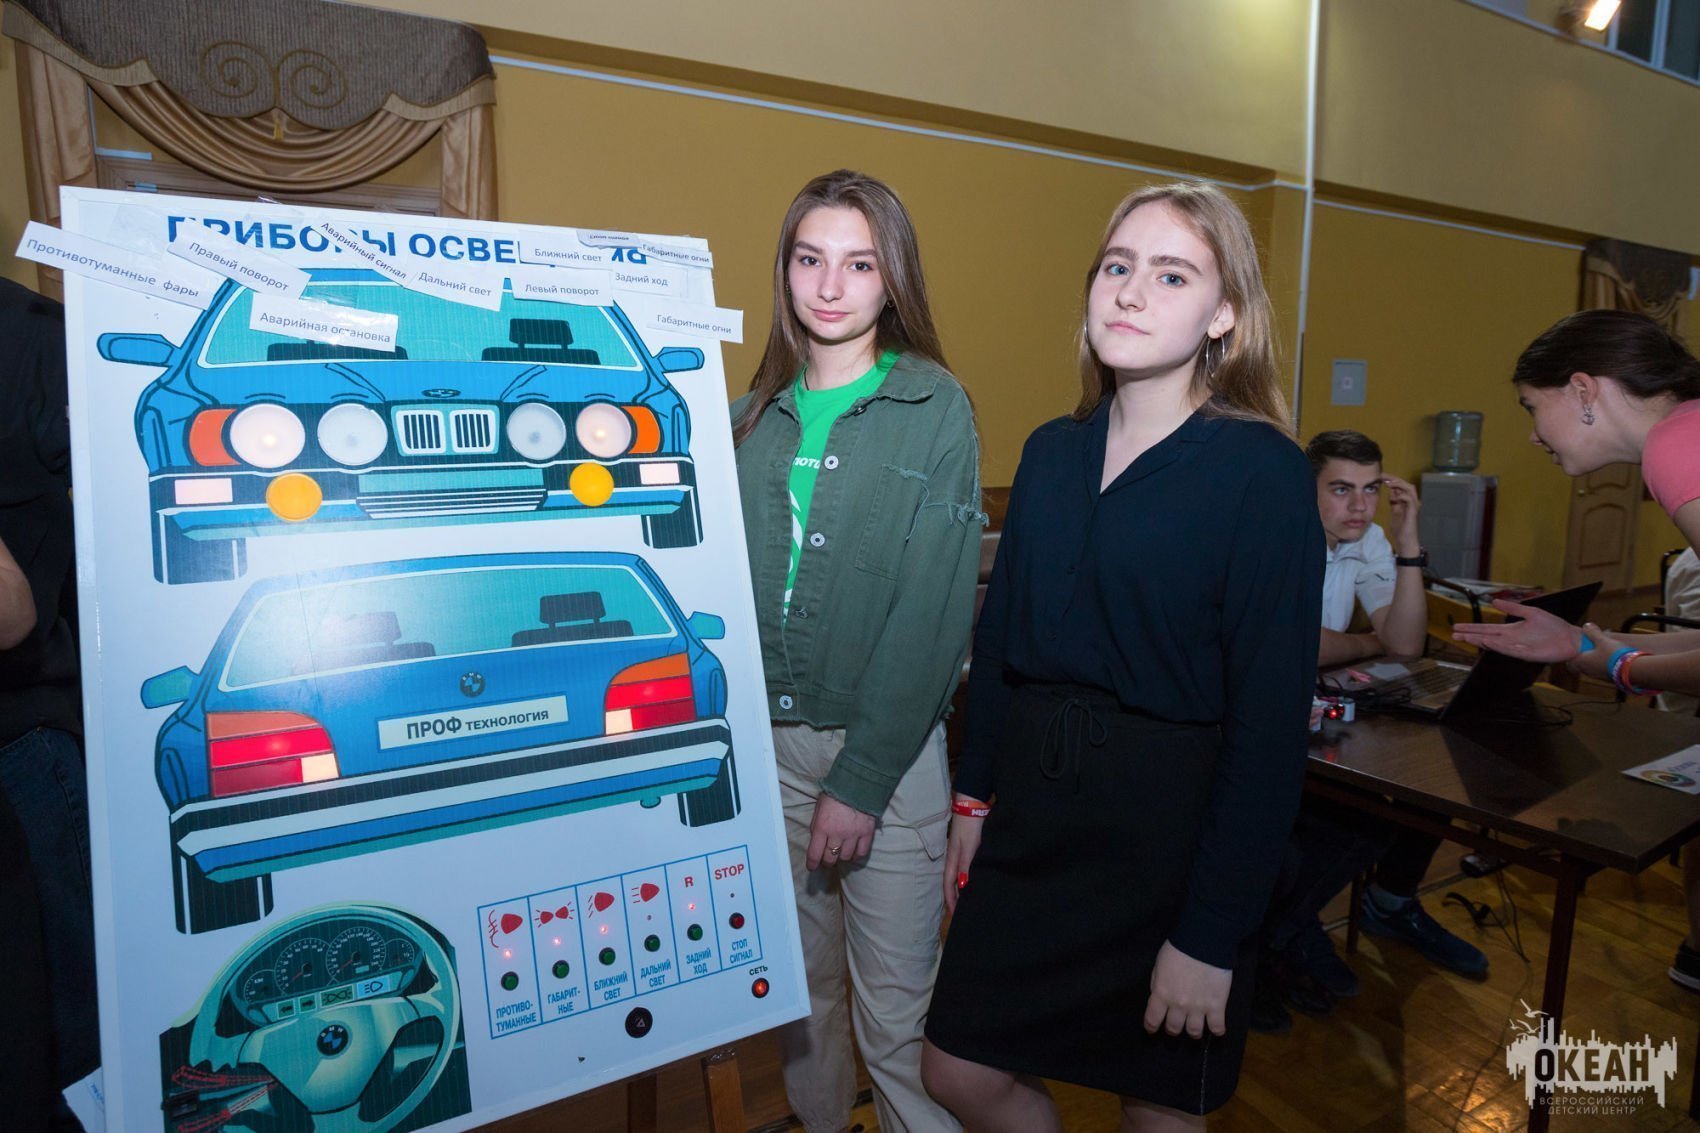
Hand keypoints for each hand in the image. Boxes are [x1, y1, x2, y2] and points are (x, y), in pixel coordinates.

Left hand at [806, 792, 875, 869]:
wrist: (857, 783)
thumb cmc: (835, 795)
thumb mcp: (819, 809)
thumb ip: (817, 826)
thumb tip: (817, 841)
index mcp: (822, 827)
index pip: (815, 853)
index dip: (812, 864)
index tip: (812, 867)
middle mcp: (837, 834)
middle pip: (830, 858)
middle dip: (827, 861)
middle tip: (827, 859)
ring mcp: (853, 834)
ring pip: (845, 857)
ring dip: (841, 857)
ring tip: (840, 853)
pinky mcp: (866, 833)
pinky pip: (861, 852)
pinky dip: (856, 855)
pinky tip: (853, 852)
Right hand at [942, 808, 984, 913]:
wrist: (972, 806)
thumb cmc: (970, 827)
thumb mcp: (969, 847)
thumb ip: (965, 865)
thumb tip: (962, 887)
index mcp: (952, 859)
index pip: (948, 884)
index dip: (951, 899)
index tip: (954, 914)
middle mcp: (953, 858)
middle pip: (950, 882)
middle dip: (953, 898)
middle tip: (959, 912)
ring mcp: (958, 852)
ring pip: (956, 876)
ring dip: (958, 889)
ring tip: (964, 901)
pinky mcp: (965, 848)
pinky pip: (962, 868)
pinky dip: (964, 878)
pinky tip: (970, 881)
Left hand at [1143, 940, 1231, 1038]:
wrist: (1204, 942)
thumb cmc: (1178, 949)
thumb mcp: (1159, 965)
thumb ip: (1158, 984)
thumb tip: (1160, 997)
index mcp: (1161, 994)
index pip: (1152, 1020)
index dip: (1151, 1027)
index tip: (1152, 1029)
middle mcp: (1178, 1005)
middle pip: (1174, 1028)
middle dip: (1173, 1029)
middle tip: (1176, 1025)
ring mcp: (1198, 1008)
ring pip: (1194, 1032)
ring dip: (1193, 1032)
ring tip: (1195, 1028)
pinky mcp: (1217, 1006)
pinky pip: (1217, 1027)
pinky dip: (1217, 1031)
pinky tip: (1216, 1029)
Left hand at [1382, 474, 1421, 556]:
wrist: (1404, 541)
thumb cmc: (1400, 528)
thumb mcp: (1394, 512)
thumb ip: (1394, 502)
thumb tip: (1391, 492)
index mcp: (1407, 501)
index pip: (1402, 486)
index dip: (1392, 480)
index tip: (1380, 477)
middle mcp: (1412, 501)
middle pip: (1406, 484)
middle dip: (1394, 479)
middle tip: (1383, 477)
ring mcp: (1414, 506)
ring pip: (1410, 489)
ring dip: (1399, 484)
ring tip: (1388, 483)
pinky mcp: (1413, 512)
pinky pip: (1409, 499)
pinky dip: (1402, 496)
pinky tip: (1393, 497)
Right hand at [1450, 599, 1586, 662]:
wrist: (1571, 639)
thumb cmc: (1554, 626)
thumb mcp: (1531, 612)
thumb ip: (1512, 607)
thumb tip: (1493, 601)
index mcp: (1511, 630)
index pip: (1487, 629)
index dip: (1472, 628)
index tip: (1457, 627)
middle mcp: (1511, 640)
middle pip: (1486, 638)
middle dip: (1470, 636)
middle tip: (1454, 635)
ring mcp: (1517, 648)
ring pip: (1494, 645)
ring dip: (1480, 641)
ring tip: (1466, 638)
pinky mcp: (1526, 654)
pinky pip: (1509, 650)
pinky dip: (1498, 647)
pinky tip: (1488, 642)